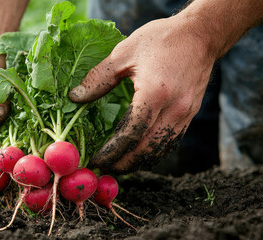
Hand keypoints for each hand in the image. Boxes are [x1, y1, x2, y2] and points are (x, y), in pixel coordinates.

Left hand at [69, 16, 215, 172]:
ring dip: (140, 162)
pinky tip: (141, 153)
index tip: (96, 160)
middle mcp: (173, 109)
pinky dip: (155, 152)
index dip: (112, 152)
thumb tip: (75, 97)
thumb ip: (98, 78)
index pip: (130, 134)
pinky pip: (171, 141)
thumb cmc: (161, 40)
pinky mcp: (190, 114)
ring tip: (120, 166)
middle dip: (124, 164)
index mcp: (154, 94)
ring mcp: (185, 114)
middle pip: (147, 149)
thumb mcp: (124, 53)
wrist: (200, 34)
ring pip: (161, 150)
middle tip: (105, 169)